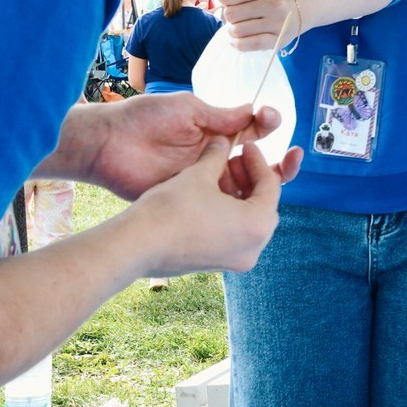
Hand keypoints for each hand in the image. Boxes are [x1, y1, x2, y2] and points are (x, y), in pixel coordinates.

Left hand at [48, 93, 290, 201]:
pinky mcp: (189, 201)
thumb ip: (221, 116)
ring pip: (241, 189)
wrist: (108, 144)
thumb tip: (256, 113)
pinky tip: (246, 201)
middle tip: (293, 158)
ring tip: (264, 176)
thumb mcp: (187, 109)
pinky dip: (235, 205)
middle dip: (278, 164)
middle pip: (255, 167)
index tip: (271, 119)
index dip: (266, 127)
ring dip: (260, 183)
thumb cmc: (143, 118)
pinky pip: (218, 207)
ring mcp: (202, 182)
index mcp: (214, 133)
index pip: (251, 133)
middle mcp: (213, 159)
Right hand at [125, 137, 301, 278]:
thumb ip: (218, 155)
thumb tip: (224, 141)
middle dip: (251, 180)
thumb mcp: (199, 174)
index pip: (270, 186)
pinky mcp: (219, 264)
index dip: (258, 161)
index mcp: (257, 225)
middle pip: (264, 205)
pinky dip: (229, 214)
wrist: (136, 245)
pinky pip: (235, 235)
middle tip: (234, 161)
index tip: (245, 147)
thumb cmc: (170, 209)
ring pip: (249, 221)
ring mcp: (236, 261)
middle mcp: (254, 248)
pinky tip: (209, 197)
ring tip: (218, 176)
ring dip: (239, 197)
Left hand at [212, 0, 296, 49]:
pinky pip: (248, 45)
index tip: (232, 1)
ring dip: (233, 31)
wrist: (297, 10)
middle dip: (229, 17)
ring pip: (237, 31)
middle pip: (230, 14)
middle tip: (237, 16)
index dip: (224, 0)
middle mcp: (273, 4)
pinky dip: (238, 44)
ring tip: (238, 27)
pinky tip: (238, 40)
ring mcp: (277, 23)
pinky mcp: (277, 40)